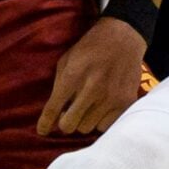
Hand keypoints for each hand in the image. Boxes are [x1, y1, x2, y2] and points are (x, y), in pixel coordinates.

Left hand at [39, 15, 148, 136]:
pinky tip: (101, 108)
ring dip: (84, 120)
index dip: (45, 123)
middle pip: (69, 125)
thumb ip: (59, 85)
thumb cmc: (90, 48)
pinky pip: (105, 126)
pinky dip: (100, 120)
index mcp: (73, 76)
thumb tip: (53, 113)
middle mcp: (92, 89)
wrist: (123, 37)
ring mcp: (111, 97)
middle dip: (66, 121)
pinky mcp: (125, 102)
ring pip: (87, 128)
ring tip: (87, 108)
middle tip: (69, 114)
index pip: (53, 108)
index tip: (42, 131)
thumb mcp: (67, 60)